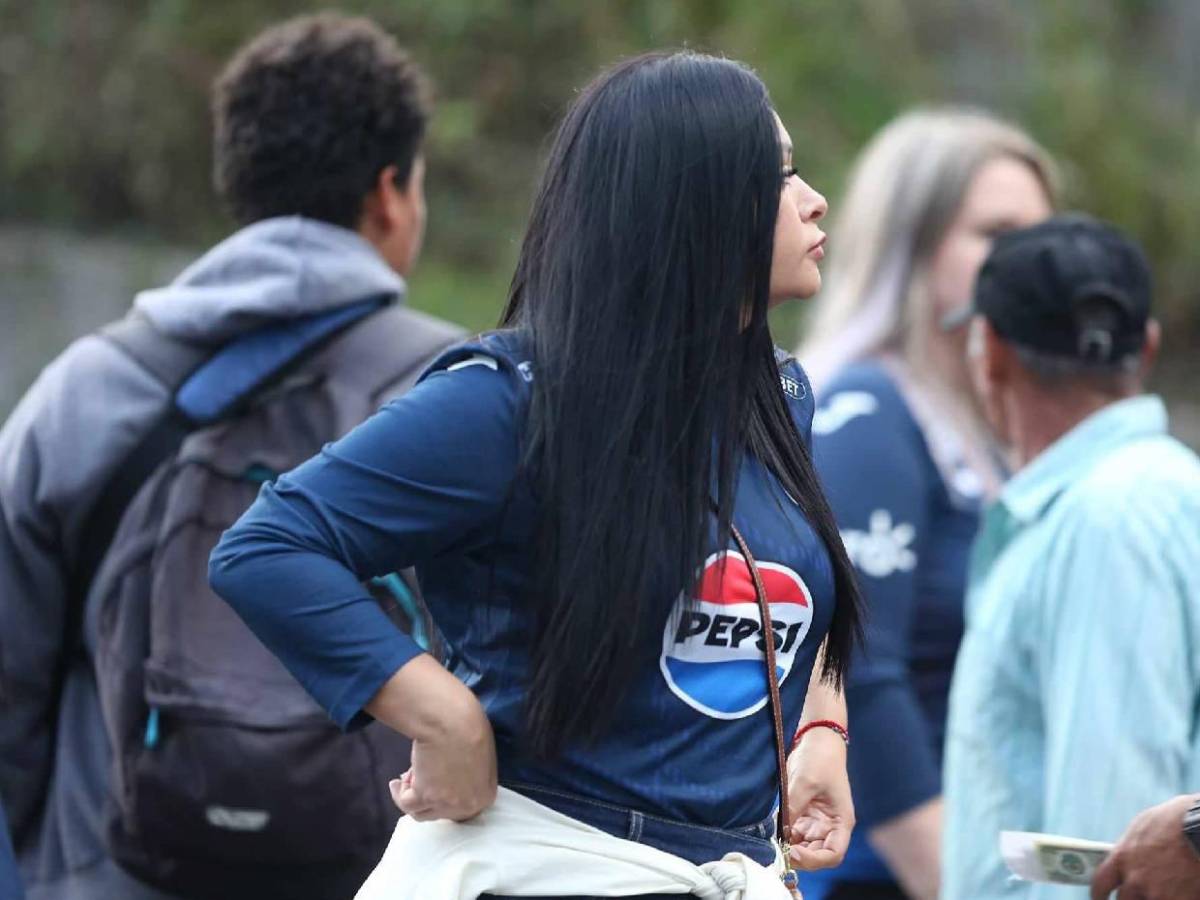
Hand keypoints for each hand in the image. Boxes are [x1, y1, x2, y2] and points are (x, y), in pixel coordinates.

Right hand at [367, 655, 497, 821]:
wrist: (454, 720)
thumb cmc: (469, 726)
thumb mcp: (481, 754)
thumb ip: (470, 773)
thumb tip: (450, 777)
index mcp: (486, 795)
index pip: (463, 807)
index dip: (445, 796)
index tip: (434, 786)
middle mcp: (468, 805)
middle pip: (442, 813)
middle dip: (428, 798)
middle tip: (415, 781)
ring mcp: (446, 803)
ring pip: (422, 812)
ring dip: (412, 796)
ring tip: (404, 781)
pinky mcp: (425, 796)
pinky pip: (407, 804)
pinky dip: (399, 794)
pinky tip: (396, 783)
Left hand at [785, 726, 854, 869]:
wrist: (816, 739)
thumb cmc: (820, 759)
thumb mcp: (806, 782)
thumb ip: (794, 808)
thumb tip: (780, 832)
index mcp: (840, 822)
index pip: (833, 854)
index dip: (815, 860)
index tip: (794, 851)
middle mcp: (829, 826)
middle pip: (816, 854)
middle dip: (798, 856)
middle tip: (778, 850)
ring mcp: (815, 821)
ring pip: (802, 845)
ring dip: (788, 846)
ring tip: (773, 840)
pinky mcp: (802, 813)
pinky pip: (792, 831)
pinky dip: (782, 833)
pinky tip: (772, 828)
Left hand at [1091, 794, 1199, 899]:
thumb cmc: (1174, 821)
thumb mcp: (1142, 829)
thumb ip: (1130, 850)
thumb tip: (1126, 861)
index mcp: (1122, 858)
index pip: (1100, 884)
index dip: (1099, 894)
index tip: (1101, 898)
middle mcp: (1136, 880)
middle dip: (1130, 899)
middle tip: (1136, 895)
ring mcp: (1159, 894)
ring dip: (1152, 897)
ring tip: (1164, 888)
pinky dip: (1175, 898)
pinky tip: (1182, 891)